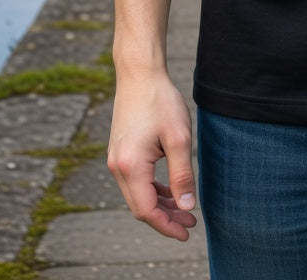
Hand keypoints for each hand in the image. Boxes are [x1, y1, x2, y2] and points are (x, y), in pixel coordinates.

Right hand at [107, 71, 198, 240]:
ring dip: (159, 205)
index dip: (167, 226)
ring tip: (184, 209)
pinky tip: (170, 191)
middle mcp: (117, 166)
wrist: (139, 74)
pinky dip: (152, 189)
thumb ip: (182, 175)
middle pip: (140, 206)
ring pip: (137, 194)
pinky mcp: (120, 151)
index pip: (146, 211)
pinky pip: (135, 181)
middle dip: (165, 218)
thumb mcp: (178, 138)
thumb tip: (187, 206)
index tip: (187, 232)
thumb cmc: (160, 101)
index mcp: (130, 166)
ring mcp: (116, 159)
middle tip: (191, 223)